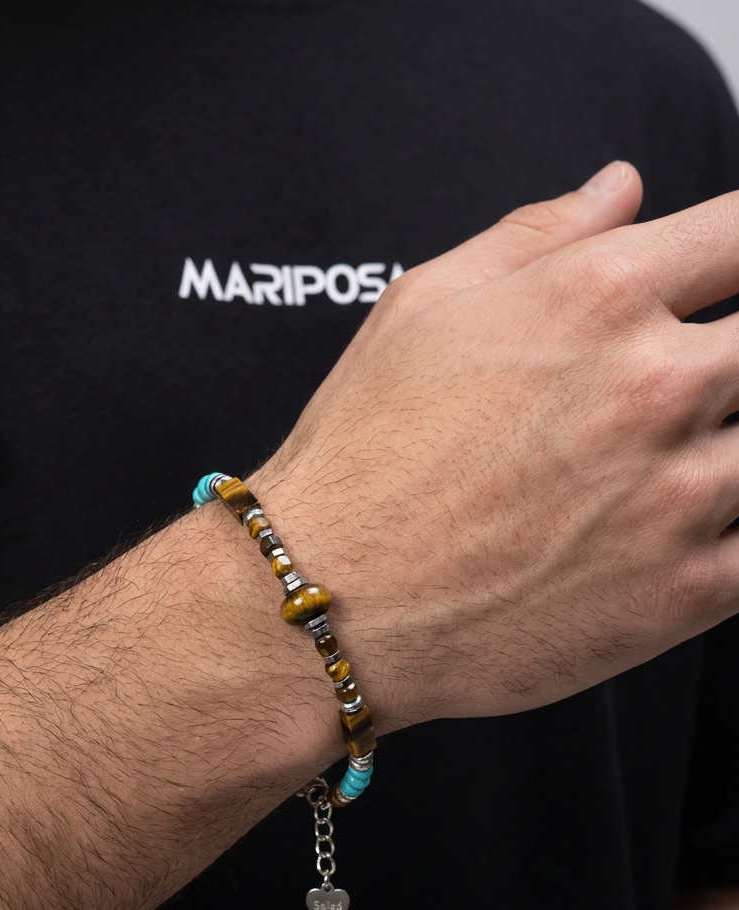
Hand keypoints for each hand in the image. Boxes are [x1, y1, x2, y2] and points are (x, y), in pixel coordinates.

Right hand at [253, 162, 738, 725]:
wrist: (327, 601)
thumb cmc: (361, 462)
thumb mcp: (421, 306)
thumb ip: (537, 235)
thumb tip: (619, 191)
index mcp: (596, 298)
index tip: (727, 279)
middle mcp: (653, 386)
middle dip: (734, 360)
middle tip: (679, 393)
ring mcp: (678, 494)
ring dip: (729, 446)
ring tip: (664, 465)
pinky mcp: (684, 592)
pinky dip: (735, 528)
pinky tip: (688, 527)